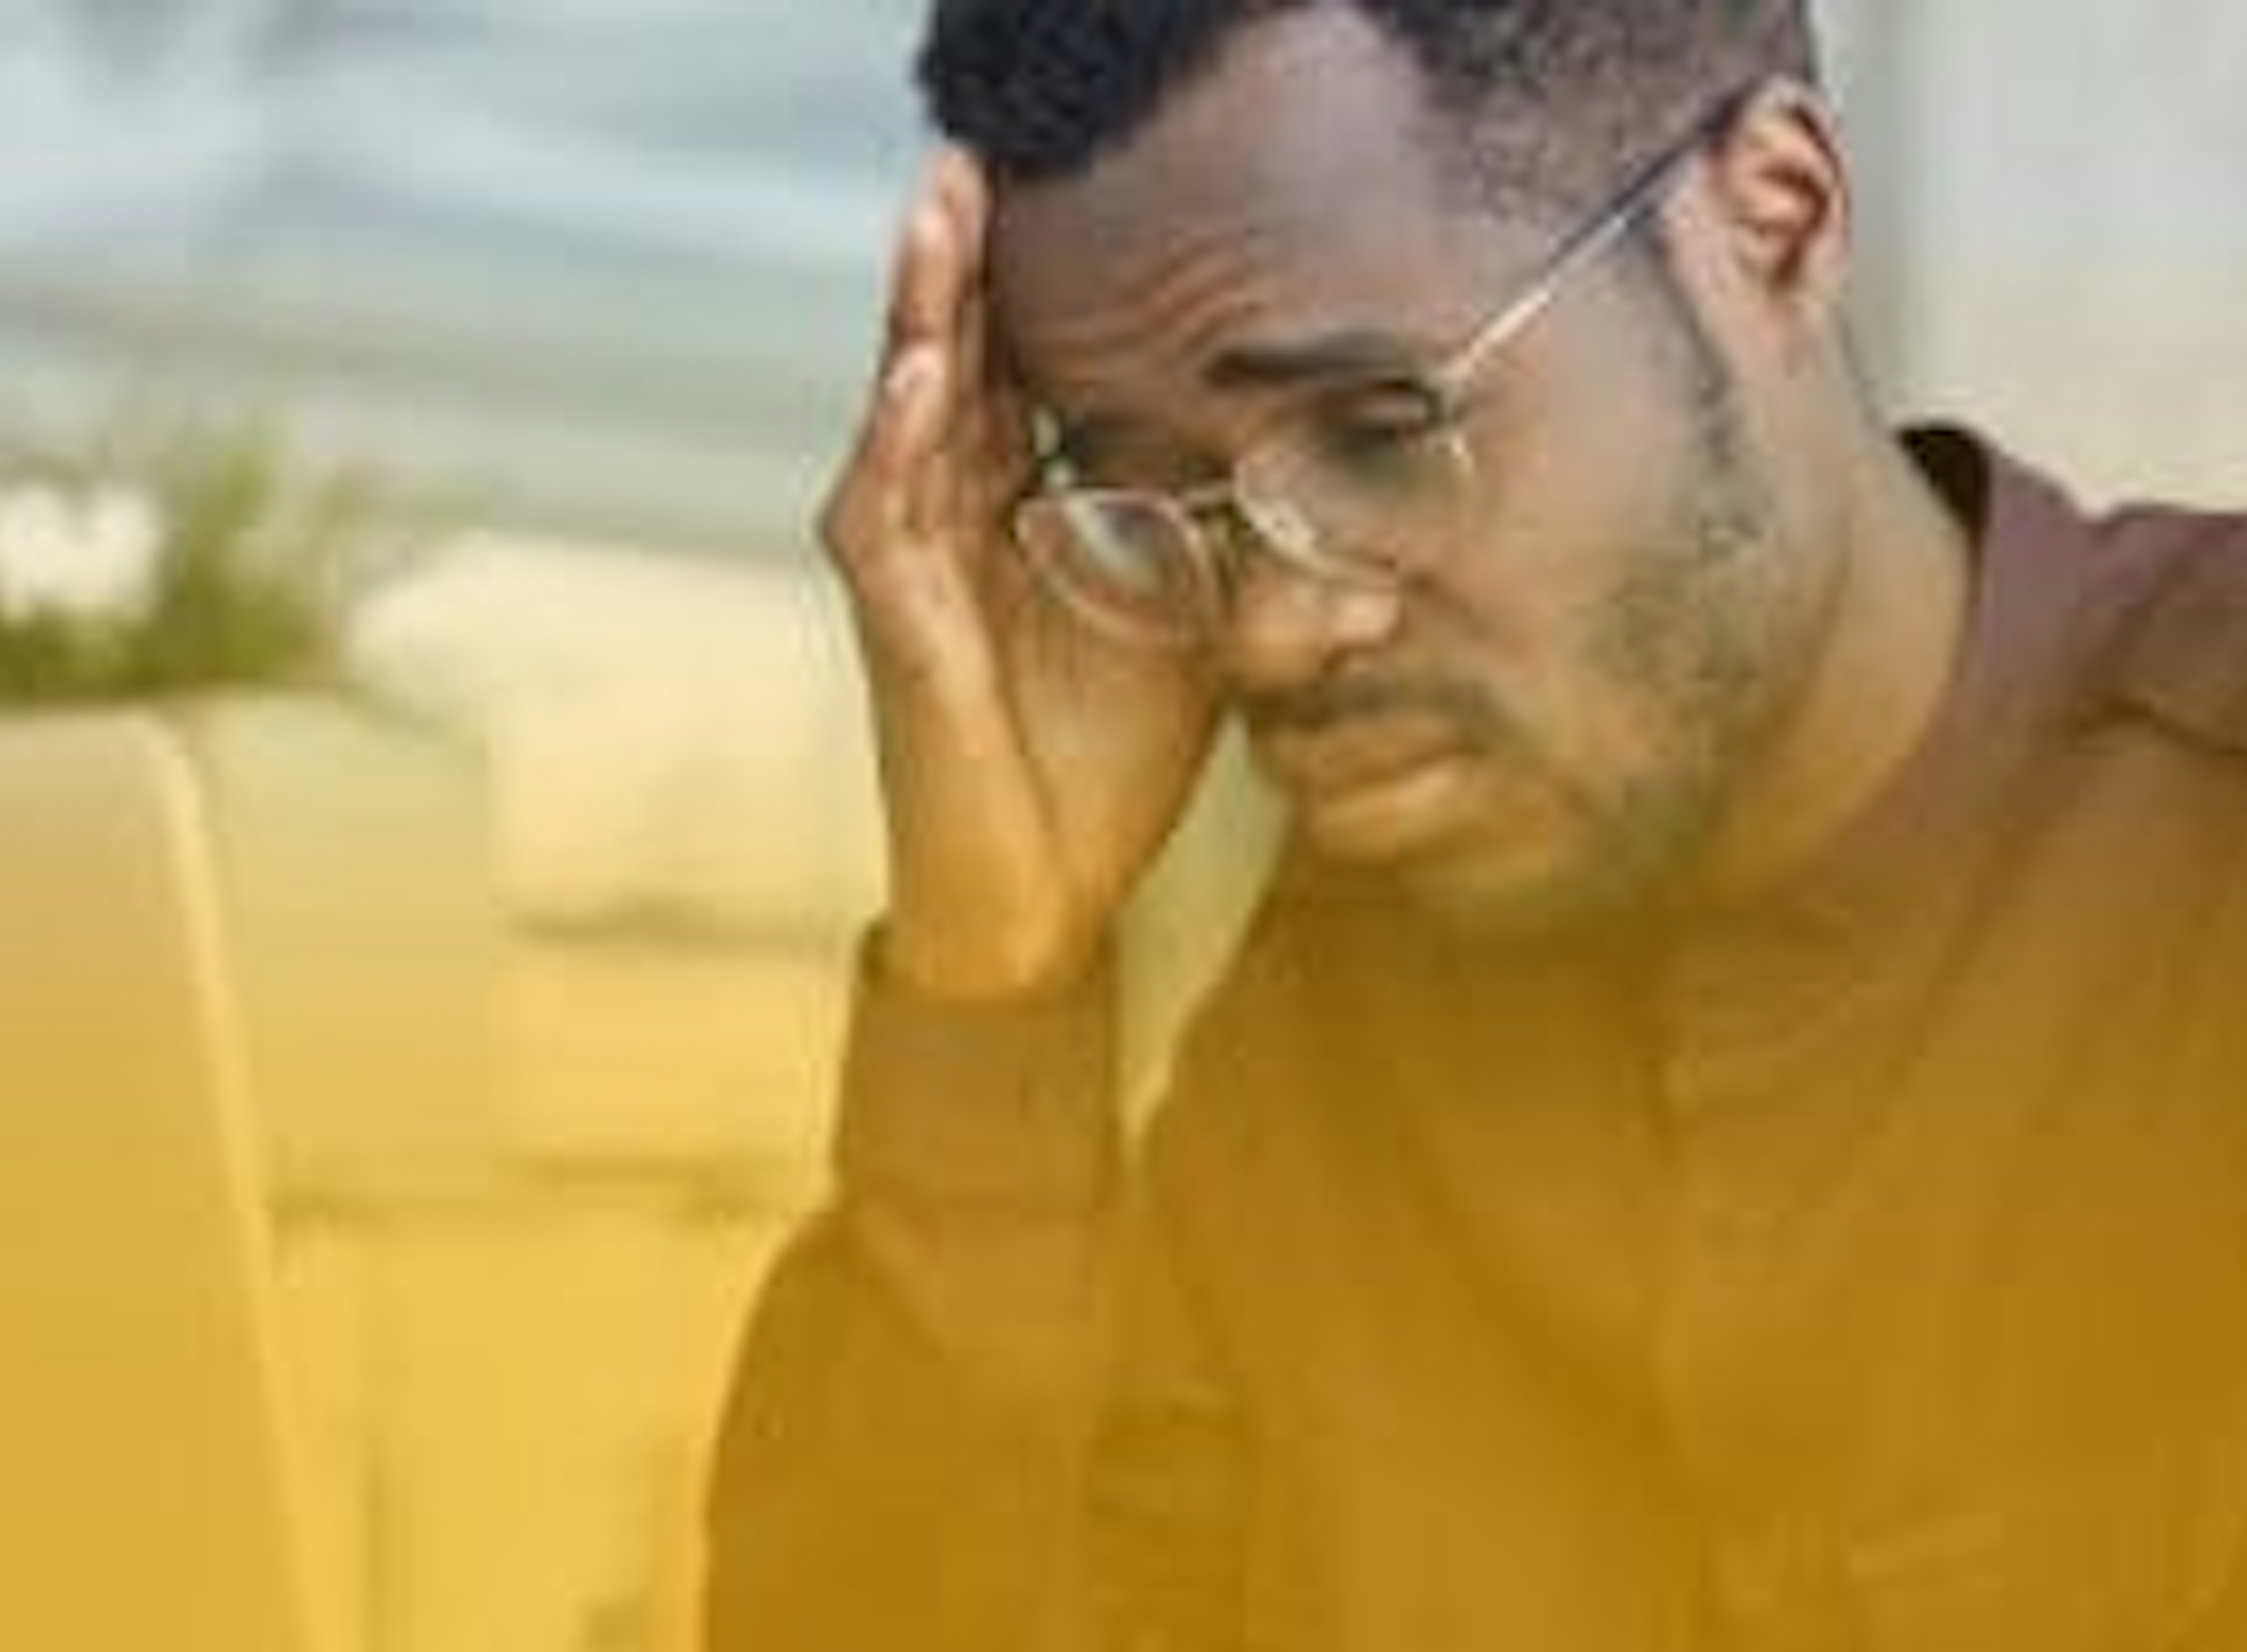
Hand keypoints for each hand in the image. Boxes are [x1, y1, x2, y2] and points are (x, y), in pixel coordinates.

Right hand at [816, 150, 1222, 1002]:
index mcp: (1018, 507)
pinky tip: (923, 378)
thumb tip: (1361, 521)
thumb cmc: (1102, 767)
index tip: (1047, 185)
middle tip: (968, 157)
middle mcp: (955, 520)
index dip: (1021, 281)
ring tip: (940, 219)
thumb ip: (1247, 560)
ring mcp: (917, 569)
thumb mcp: (1200, 636)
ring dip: (922, 314)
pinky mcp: (899, 628)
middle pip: (948, 360)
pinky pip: (885, 517)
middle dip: (958, 260)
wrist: (1047, 898)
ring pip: (905, 413)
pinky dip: (902, 443)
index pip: (1013, 367)